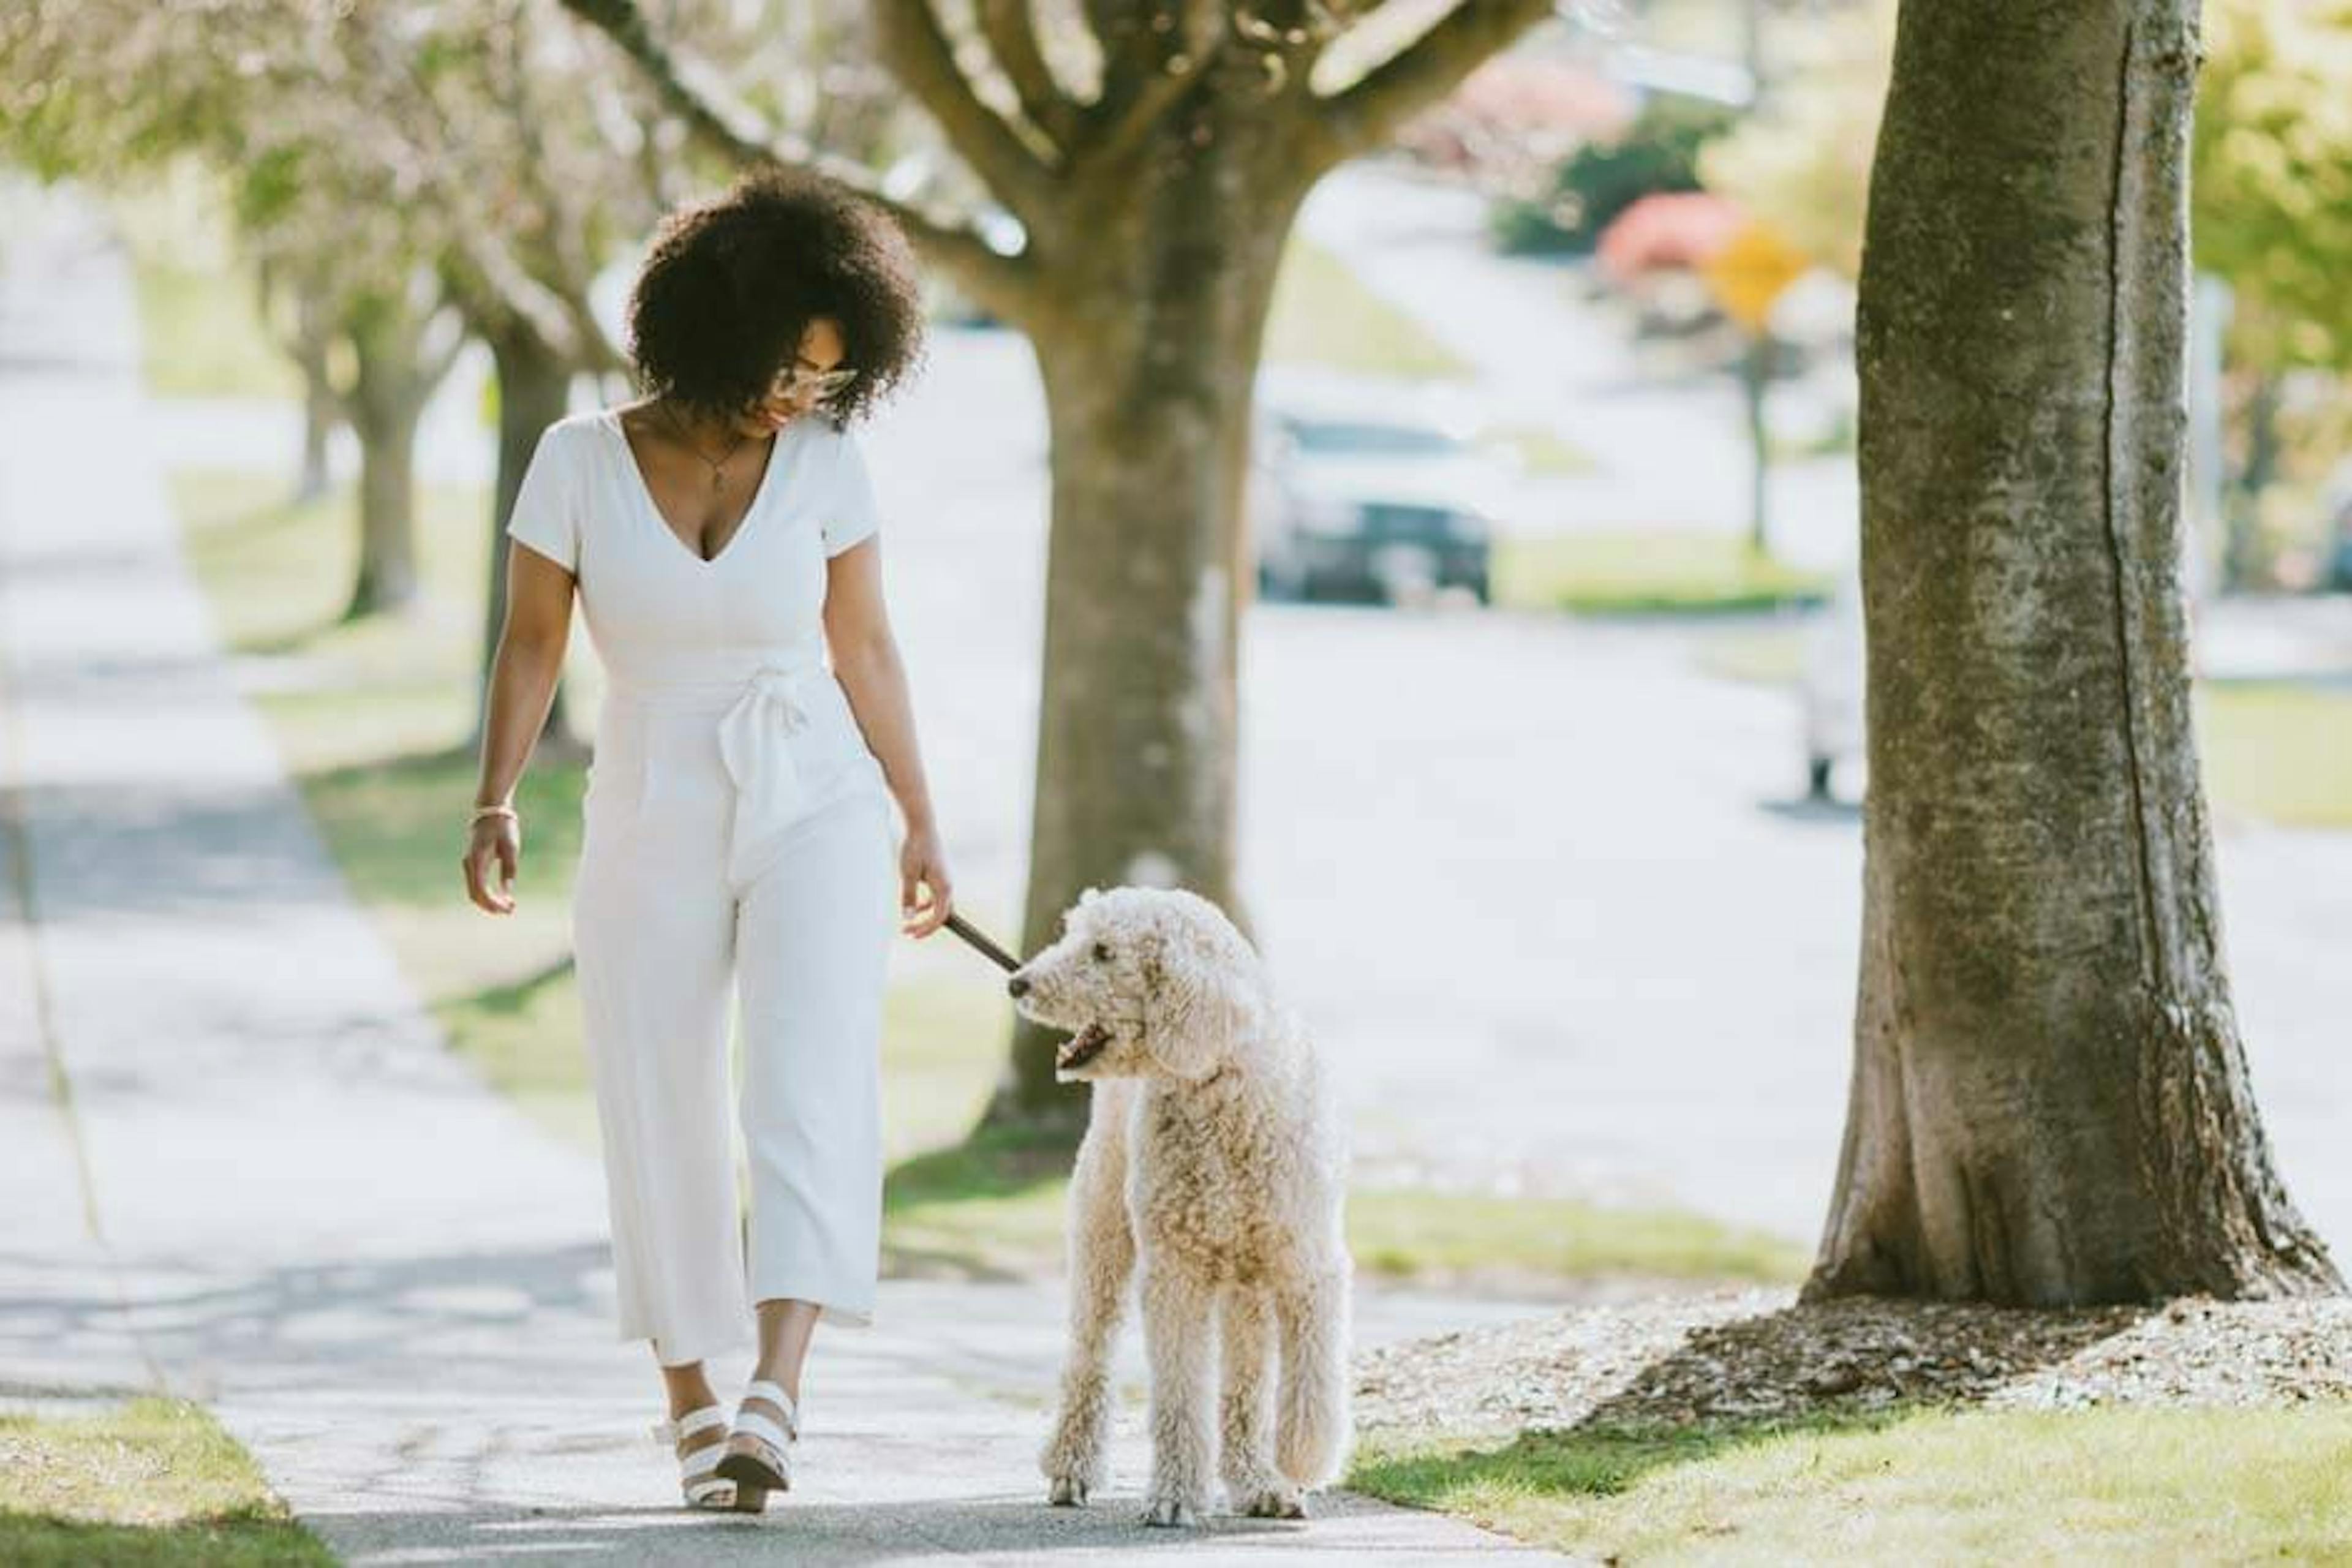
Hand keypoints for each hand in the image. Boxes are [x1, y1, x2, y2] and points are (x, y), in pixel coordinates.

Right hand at [462, 814, 520, 913]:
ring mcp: (469, 865)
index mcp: (477, 860)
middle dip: (492, 906)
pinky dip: (486, 894)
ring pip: (474, 892)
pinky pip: (476, 885)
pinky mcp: (473, 865)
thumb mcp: (511, 847)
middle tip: (510, 910)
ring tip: (508, 906)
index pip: (481, 890)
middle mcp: (469, 864)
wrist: (491, 811)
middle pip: (475, 895)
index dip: (494, 903)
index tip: (509, 908)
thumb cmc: (503, 827)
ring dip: (489, 902)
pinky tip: (500, 898)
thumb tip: (508, 892)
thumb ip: (509, 869)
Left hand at [898, 822, 952, 937]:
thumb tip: (908, 917)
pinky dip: (926, 904)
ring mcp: (946, 880)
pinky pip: (936, 896)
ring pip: (939, 906)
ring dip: (925, 915)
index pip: (939, 916)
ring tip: (908, 921)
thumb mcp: (908, 874)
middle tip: (907, 931)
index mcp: (943, 886)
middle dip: (925, 925)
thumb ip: (909, 897)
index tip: (912, 934)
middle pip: (942, 914)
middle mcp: (948, 885)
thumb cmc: (914, 848)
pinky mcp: (940, 876)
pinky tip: (914, 904)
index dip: (926, 928)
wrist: (921, 827)